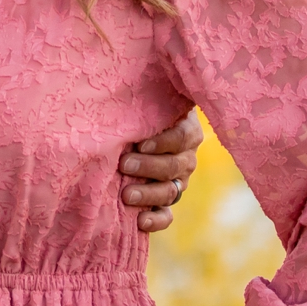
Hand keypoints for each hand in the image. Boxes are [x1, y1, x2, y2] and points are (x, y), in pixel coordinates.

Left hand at [119, 109, 203, 231]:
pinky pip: (167, 216)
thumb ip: (141, 100)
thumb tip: (120, 84)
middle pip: (175, 166)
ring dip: (149, 194)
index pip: (182, 137)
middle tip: (125, 165)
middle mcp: (185, 158)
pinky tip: (140, 222)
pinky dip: (156, 221)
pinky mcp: (166, 202)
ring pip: (171, 191)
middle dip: (149, 167)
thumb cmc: (136, 112)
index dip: (163, 142)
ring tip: (126, 195)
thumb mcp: (143, 102)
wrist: (132, 134)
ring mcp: (178, 181)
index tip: (140, 144)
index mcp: (186, 130)